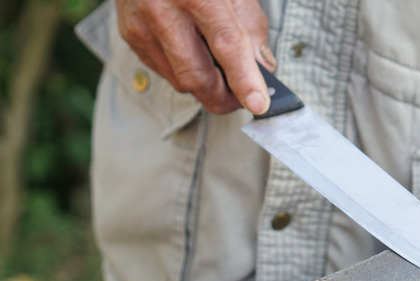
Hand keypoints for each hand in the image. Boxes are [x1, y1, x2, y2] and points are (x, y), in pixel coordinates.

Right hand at [116, 0, 276, 114]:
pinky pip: (163, 71)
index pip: (226, 45)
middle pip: (196, 76)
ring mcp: (140, 23)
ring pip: (179, 80)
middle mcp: (161, 8)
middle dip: (224, 97)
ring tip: (222, 71)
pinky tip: (195, 53)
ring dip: (206, 85)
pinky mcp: (129, 34)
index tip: (258, 104)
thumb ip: (251, 29)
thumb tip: (262, 71)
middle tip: (245, 97)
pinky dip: (184, 71)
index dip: (244, 79)